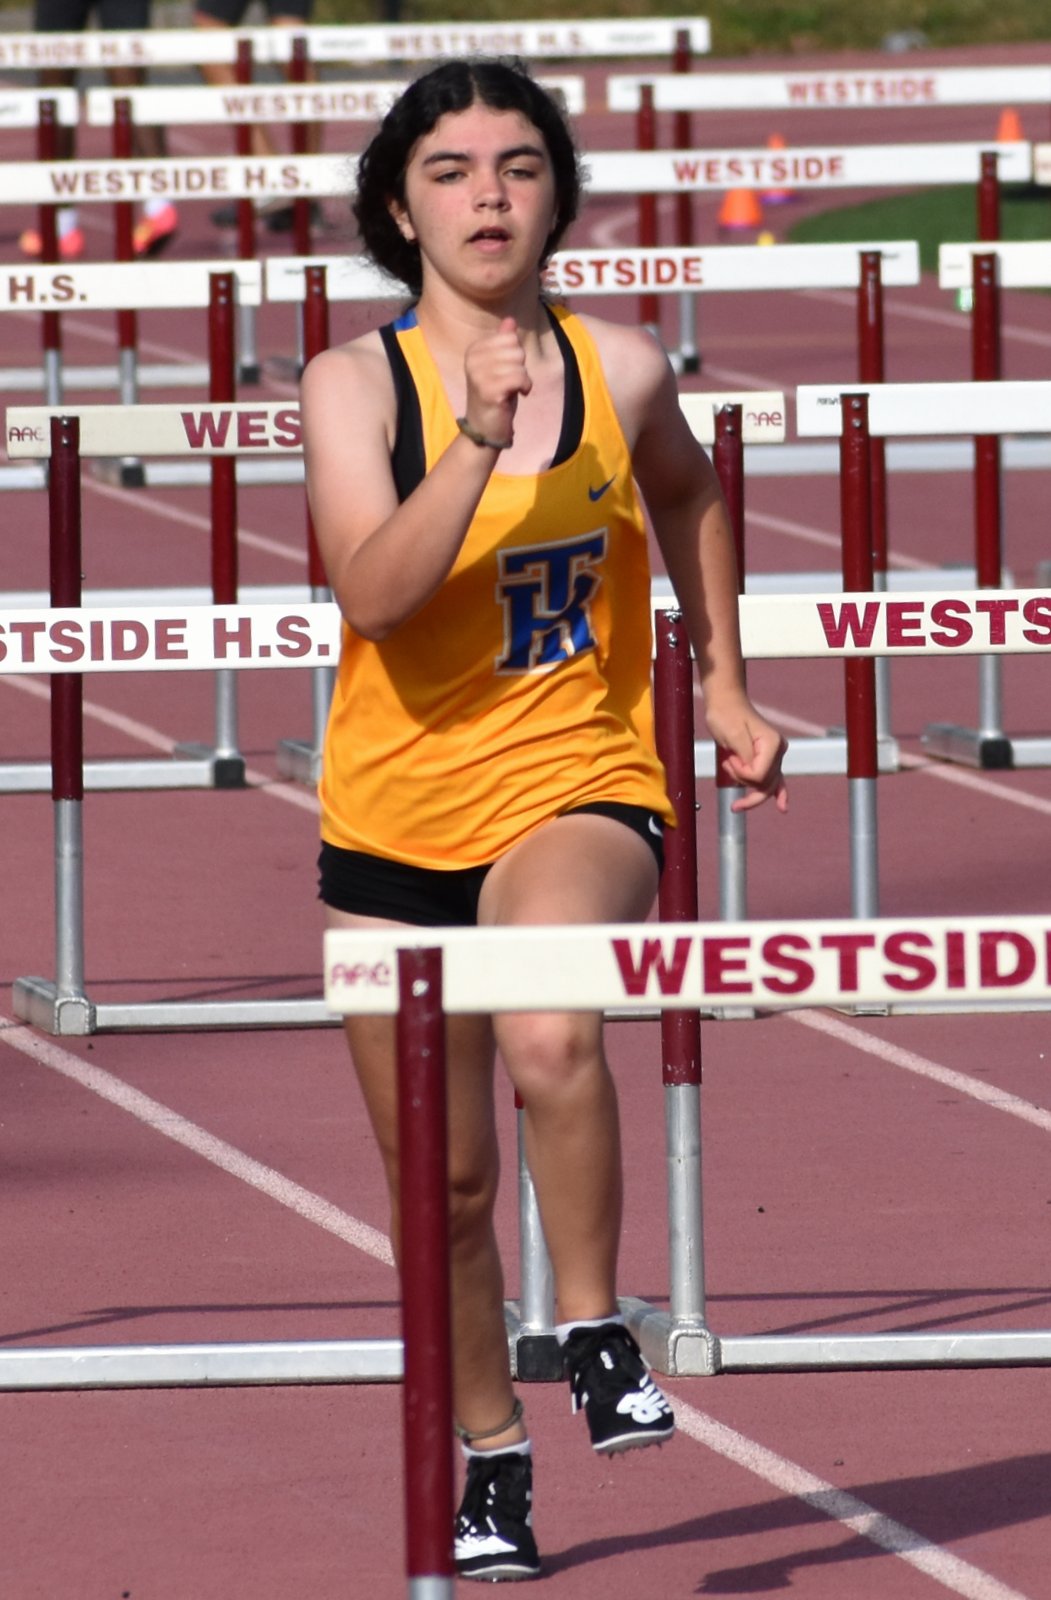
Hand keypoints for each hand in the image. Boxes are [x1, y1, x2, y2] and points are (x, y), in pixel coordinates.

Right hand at [462, 318, 530, 447]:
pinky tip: (517, 395)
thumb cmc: (495, 394)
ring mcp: (479, 375)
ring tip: (511, 390)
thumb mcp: (500, 365)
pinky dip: (525, 387)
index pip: (509, 337)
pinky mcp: (489, 390)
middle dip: (520, 366)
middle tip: (509, 382)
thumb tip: (510, 320)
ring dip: (522, 379)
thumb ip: (503, 342)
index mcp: (474, 349)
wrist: (485, 428)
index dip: (515, 355)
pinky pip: (520, 377)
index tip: (505, 370)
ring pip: (519, 363)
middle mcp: (473, 359)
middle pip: (516, 348)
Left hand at [707, 698, 788, 813]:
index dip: (741, 773)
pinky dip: (779, 794)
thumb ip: (746, 757)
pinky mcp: (768, 758)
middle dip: (742, 779)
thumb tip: (755, 776)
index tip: (729, 758)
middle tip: (727, 762)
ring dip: (745, 781)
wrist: (725, 703)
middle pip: (764, 784)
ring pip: (765, 785)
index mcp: (772, 744)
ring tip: (731, 762)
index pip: (759, 775)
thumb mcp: (733, 735)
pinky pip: (775, 780)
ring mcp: (775, 755)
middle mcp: (778, 750)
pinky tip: (782, 807)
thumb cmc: (725, 715)